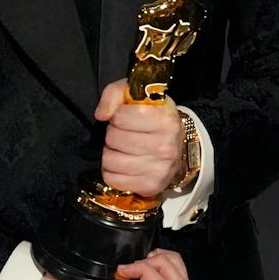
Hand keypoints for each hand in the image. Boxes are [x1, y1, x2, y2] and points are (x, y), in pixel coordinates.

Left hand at [94, 79, 184, 196]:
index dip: (118, 116)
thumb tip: (101, 114)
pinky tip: (125, 164)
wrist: (177, 148)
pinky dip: (113, 172)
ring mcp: (159, 168)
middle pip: (113, 138)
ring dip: (112, 153)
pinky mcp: (150, 186)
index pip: (120, 117)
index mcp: (164, 119)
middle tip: (126, 134)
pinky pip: (112, 179)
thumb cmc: (154, 120)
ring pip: (109, 160)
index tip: (126, 118)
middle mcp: (165, 145)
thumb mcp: (138, 97)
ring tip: (125, 149)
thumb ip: (115, 94)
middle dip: (114, 134)